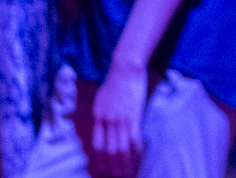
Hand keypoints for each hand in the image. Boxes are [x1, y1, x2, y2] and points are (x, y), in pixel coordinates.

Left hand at [91, 62, 146, 177]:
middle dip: (112, 166)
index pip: (96, 146)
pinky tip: (139, 157)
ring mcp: (120, 120)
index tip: (101, 171)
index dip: (99, 160)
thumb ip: (100, 114)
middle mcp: (106, 122)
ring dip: (124, 162)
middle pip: (108, 150)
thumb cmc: (113, 81)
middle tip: (117, 177)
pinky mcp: (133, 115)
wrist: (125, 68)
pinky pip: (134, 137)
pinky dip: (136, 150)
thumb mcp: (100, 99)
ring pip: (121, 147)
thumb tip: (100, 126)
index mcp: (97, 119)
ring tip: (127, 173)